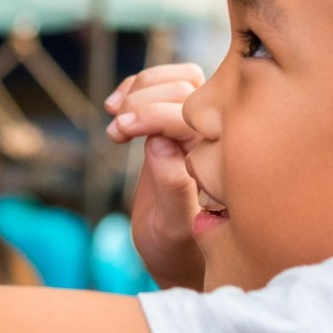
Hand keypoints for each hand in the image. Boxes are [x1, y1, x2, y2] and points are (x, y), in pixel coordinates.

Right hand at [105, 63, 206, 290]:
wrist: (176, 254)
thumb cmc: (179, 247)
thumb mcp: (172, 228)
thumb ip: (172, 188)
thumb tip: (160, 143)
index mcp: (220, 158)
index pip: (189, 114)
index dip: (152, 115)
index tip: (119, 132)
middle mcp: (214, 136)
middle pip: (184, 86)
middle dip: (142, 102)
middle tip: (115, 131)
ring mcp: (196, 126)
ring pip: (176, 78)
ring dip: (138, 89)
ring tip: (113, 121)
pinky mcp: (175, 123)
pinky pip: (162, 85)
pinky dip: (133, 87)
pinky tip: (112, 108)